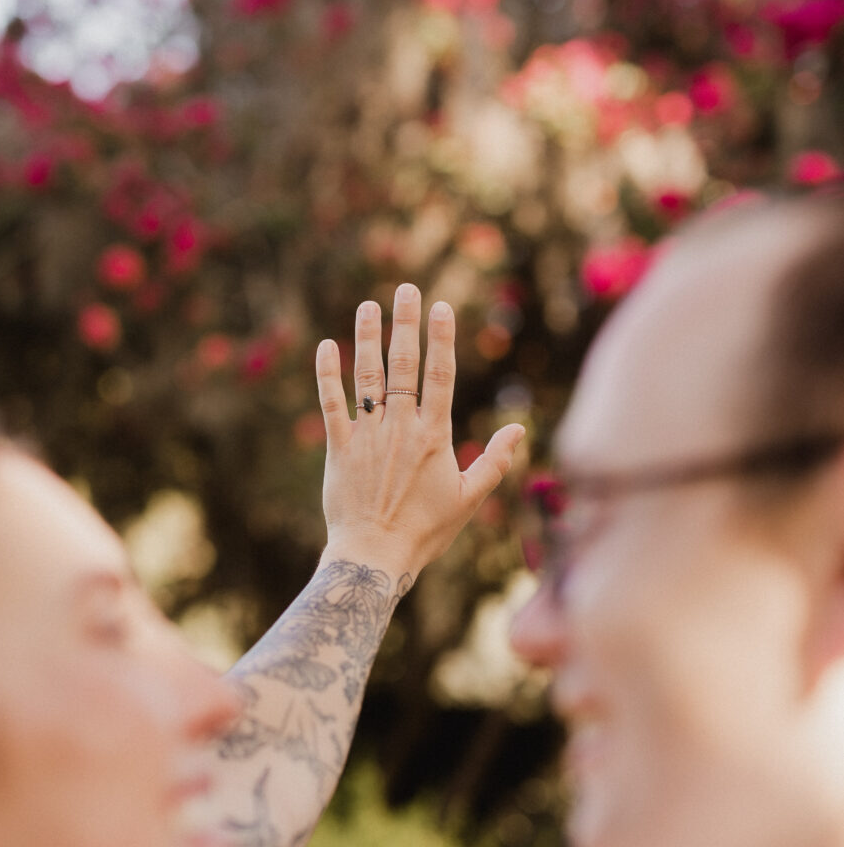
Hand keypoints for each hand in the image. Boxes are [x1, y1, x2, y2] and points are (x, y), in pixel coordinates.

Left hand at [316, 282, 524, 577]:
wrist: (374, 556)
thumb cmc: (425, 532)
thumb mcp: (469, 499)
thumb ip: (494, 461)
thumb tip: (520, 428)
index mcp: (434, 435)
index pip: (440, 375)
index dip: (441, 338)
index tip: (442, 307)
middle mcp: (400, 427)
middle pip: (404, 364)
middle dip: (406, 324)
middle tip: (406, 289)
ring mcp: (367, 436)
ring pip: (367, 376)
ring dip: (367, 338)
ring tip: (367, 306)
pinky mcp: (339, 449)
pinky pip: (331, 404)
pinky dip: (328, 375)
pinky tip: (326, 347)